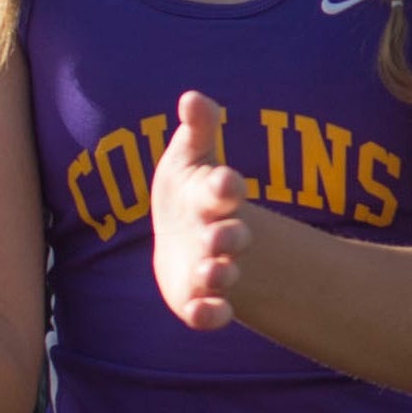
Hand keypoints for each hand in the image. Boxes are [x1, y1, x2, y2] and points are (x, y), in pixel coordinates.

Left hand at [151, 92, 248, 330]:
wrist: (180, 238)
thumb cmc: (188, 190)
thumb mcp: (190, 156)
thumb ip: (198, 129)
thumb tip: (192, 97)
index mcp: (215, 197)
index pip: (226, 189)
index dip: (226, 186)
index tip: (225, 181)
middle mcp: (219, 233)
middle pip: (231, 236)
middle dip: (230, 238)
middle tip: (224, 239)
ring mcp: (212, 267)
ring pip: (222, 274)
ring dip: (220, 275)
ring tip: (215, 273)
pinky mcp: (200, 298)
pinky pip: (210, 312)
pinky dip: (211, 315)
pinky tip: (206, 313)